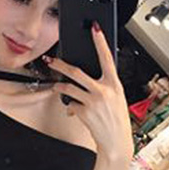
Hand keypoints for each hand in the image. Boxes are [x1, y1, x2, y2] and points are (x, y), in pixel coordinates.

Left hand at [45, 21, 132, 161]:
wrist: (115, 141)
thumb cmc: (117, 119)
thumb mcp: (116, 98)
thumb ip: (104, 86)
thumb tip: (88, 78)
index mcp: (114, 84)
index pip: (107, 58)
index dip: (100, 42)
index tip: (95, 28)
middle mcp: (103, 90)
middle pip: (76, 72)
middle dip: (60, 65)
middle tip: (51, 60)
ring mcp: (92, 101)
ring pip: (68, 88)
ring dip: (59, 87)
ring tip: (56, 86)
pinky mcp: (83, 112)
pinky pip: (71, 105)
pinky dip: (70, 107)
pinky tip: (74, 111)